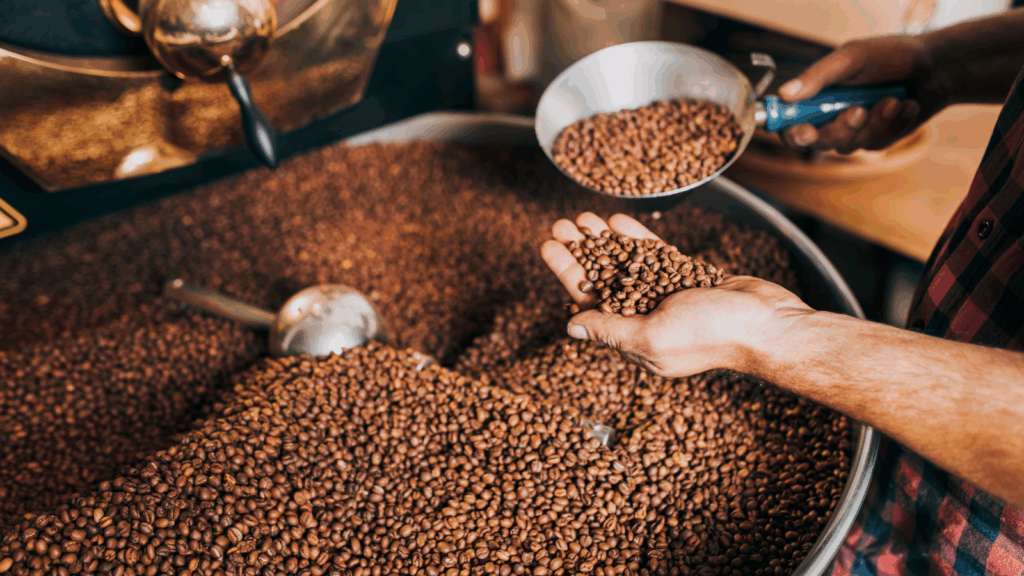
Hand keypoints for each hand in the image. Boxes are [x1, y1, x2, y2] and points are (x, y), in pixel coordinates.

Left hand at [540, 212, 815, 377]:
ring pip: (627, 263)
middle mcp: (647, 317)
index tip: (547, 246)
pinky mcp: (689, 277)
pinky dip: (637, 238)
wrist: (768, 324)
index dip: (566, 272)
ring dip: (604, 240)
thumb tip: (572, 328)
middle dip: (580, 251)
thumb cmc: (712, 334)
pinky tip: (617, 221)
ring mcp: (668, 295)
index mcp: (633, 338)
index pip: (588, 301)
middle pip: (603, 279)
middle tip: (559, 224)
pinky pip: (655, 255)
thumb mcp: (651, 336)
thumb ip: (610, 330)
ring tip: (583, 216)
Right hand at [778, 34, 951, 153]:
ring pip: (848, 145)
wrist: (937, 67)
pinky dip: (893, 124)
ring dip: (874, 123)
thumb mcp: (853, 57)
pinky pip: (876, 144)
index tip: (805, 130)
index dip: (791, 131)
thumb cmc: (892, 55)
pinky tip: (905, 105)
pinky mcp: (876, 139)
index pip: (789, 121)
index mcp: (816, 94)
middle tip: (857, 111)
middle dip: (839, 129)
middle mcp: (829, 115)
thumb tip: (785, 93)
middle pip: (817, 142)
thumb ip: (819, 75)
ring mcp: (853, 130)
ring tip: (892, 99)